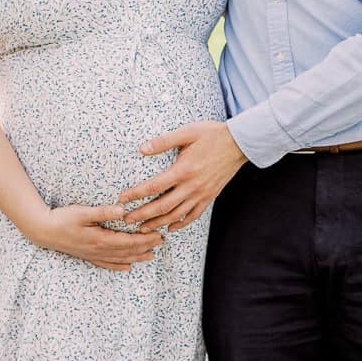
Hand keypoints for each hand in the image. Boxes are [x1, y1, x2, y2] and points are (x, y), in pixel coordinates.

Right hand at [32, 204, 164, 272]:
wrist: (43, 231)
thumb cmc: (62, 218)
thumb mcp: (82, 212)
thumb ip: (103, 212)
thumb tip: (123, 210)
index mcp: (100, 239)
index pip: (129, 241)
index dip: (145, 240)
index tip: (159, 235)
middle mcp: (99, 250)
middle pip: (128, 251)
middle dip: (146, 248)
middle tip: (161, 243)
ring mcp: (93, 255)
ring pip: (120, 259)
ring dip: (137, 257)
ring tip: (151, 256)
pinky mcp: (87, 256)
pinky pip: (106, 264)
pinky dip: (119, 266)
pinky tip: (127, 267)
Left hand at [117, 121, 246, 230]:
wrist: (239, 143)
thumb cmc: (212, 134)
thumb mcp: (187, 132)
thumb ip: (164, 141)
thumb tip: (142, 149)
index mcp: (183, 170)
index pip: (154, 186)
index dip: (136, 194)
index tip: (122, 199)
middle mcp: (192, 186)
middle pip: (162, 206)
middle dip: (142, 215)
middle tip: (126, 220)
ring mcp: (202, 193)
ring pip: (177, 214)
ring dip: (158, 223)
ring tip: (143, 228)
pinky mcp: (210, 196)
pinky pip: (194, 215)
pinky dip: (181, 223)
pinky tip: (170, 227)